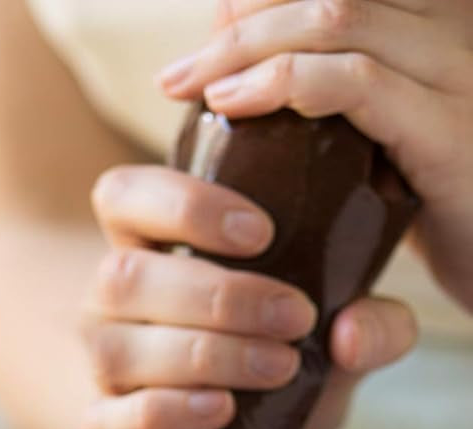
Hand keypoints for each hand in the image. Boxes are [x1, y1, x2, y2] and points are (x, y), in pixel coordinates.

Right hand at [83, 163, 415, 428]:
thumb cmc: (280, 367)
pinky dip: (169, 411)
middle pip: (126, 276)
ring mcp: (100, 366)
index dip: (180, 205)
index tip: (262, 232)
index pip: (123, 195)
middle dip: (220, 296)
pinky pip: (110, 419)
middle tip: (296, 317)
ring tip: (277, 367)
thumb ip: (373, 325)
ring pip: (119, 348)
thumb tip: (352, 329)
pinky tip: (221, 408)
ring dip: (206, 354)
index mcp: (152, 247)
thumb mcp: (338, 336)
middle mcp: (113, 302)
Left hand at [159, 0, 472, 312]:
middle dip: (242, 22)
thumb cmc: (445, 216)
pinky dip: (283, 82)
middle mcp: (448, 32)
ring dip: (246, 48)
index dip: (265, 1)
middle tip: (175, 74)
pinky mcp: (444, 126)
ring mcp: (451, 72)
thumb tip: (246, 80)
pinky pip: (355, 81)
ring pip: (335, 18)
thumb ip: (341, 105)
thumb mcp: (388, 148)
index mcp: (432, 29)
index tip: (208, 38)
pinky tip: (233, 104)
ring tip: (188, 87)